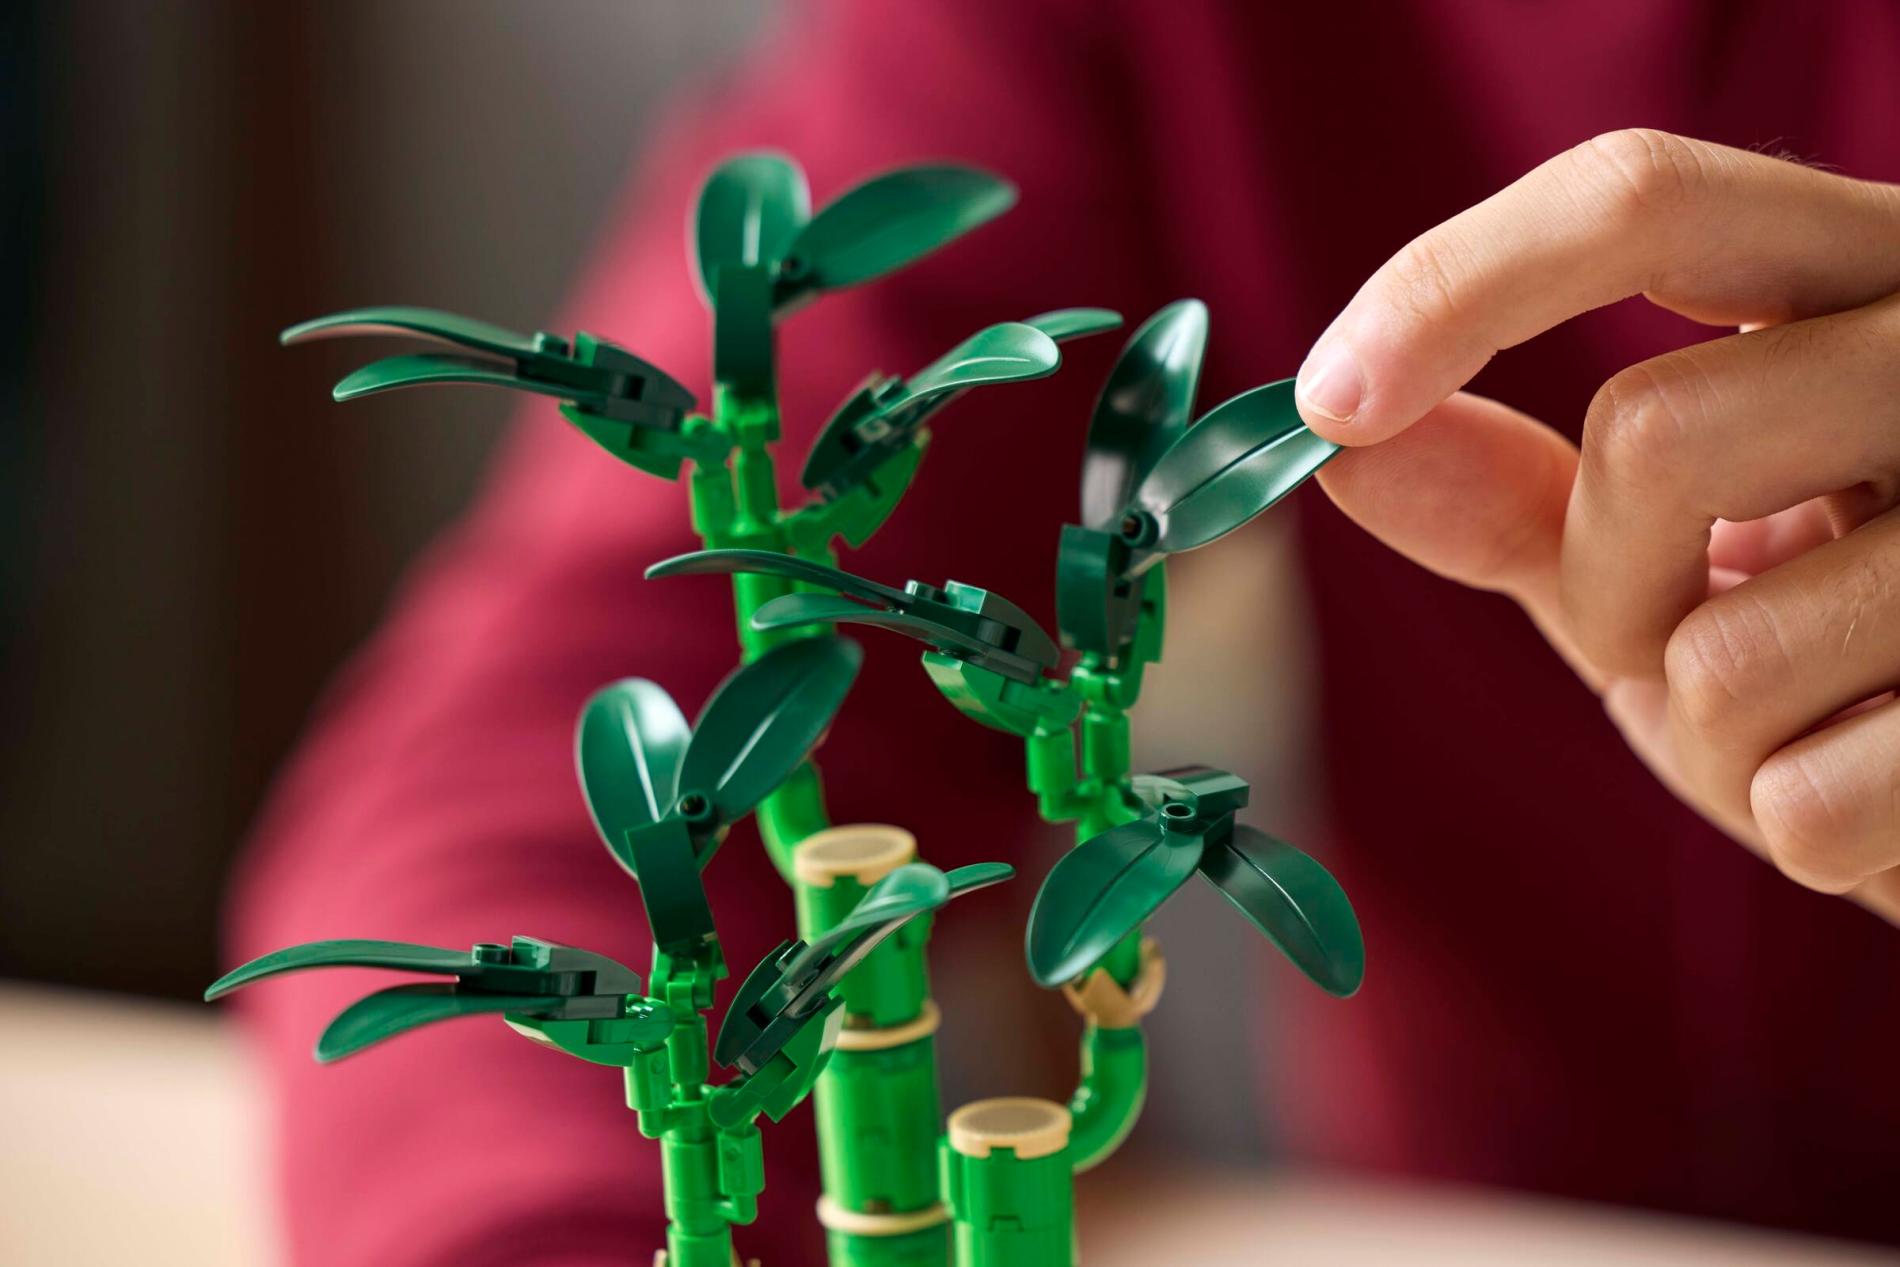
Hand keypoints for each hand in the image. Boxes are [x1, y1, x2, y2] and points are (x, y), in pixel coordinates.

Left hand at [1294, 130, 1899, 919]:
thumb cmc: (1833, 653)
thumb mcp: (1665, 559)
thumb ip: (1515, 499)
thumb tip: (1335, 445)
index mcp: (1856, 284)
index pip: (1642, 200)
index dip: (1454, 284)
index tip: (1328, 403)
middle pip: (1653, 433)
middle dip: (1608, 587)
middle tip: (1688, 635)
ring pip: (1723, 652)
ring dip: (1715, 734)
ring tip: (1824, 709)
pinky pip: (1808, 802)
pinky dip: (1797, 826)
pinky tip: (1889, 780)